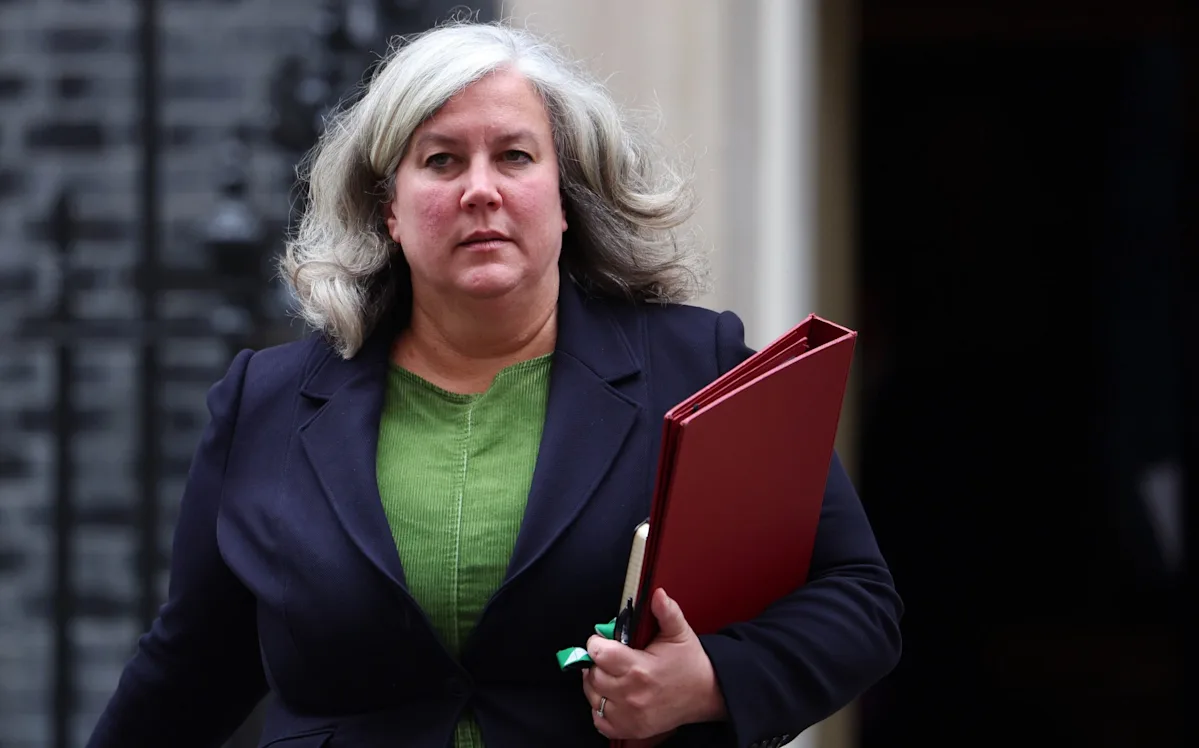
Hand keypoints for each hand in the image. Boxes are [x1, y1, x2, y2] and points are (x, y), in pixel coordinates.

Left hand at [582, 588, 727, 739]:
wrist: (707, 695)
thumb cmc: (690, 663)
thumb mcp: (679, 632)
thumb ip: (666, 611)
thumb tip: (657, 594)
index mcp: (640, 669)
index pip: (599, 653)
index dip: (597, 643)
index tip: (604, 641)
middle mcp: (632, 695)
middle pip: (593, 675)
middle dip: (597, 663)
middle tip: (610, 657)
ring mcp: (631, 716)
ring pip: (593, 697)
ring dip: (597, 684)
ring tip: (611, 674)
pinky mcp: (632, 729)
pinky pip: (600, 721)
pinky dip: (601, 709)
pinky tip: (613, 696)